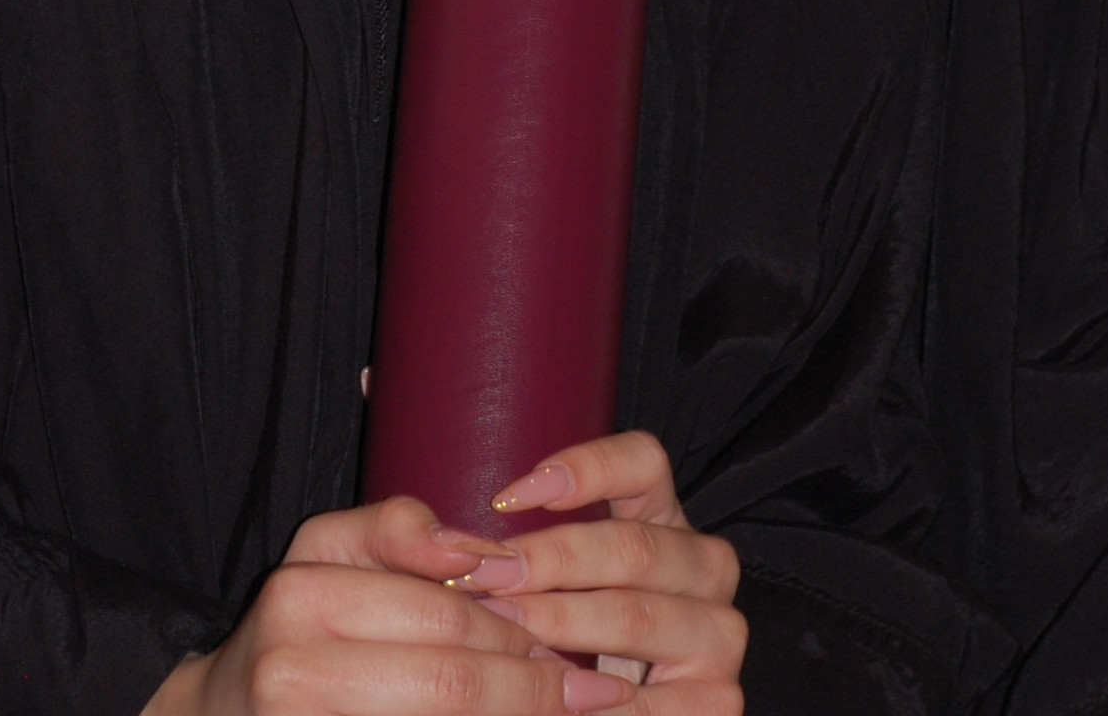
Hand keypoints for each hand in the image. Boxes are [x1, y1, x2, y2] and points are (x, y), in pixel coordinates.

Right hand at [142, 492, 638, 713]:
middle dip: (531, 688)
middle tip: (593, 689)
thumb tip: (477, 551)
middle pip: (448, 684)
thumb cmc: (292, 624)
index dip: (515, 632)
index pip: (440, 617)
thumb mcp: (325, 552)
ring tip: (574, 712)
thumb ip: (393, 529)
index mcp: (302, 597)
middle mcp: (295, 672)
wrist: (221, 715)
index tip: (571, 640)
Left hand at [440, 431, 743, 714]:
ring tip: (508, 632)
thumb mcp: (522, 570)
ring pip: (640, 614)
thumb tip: (388, 422)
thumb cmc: (545, 629)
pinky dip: (601, 702)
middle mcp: (702, 564)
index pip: (643, 461)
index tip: (505, 496)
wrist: (596, 710)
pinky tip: (556, 694)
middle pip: (632, 544)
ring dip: (566, 626)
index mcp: (660, 515)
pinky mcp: (719, 700)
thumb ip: (475, 519)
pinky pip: (662, 701)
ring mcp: (718, 632)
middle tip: (483, 577)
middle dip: (549, 562)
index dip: (584, 468)